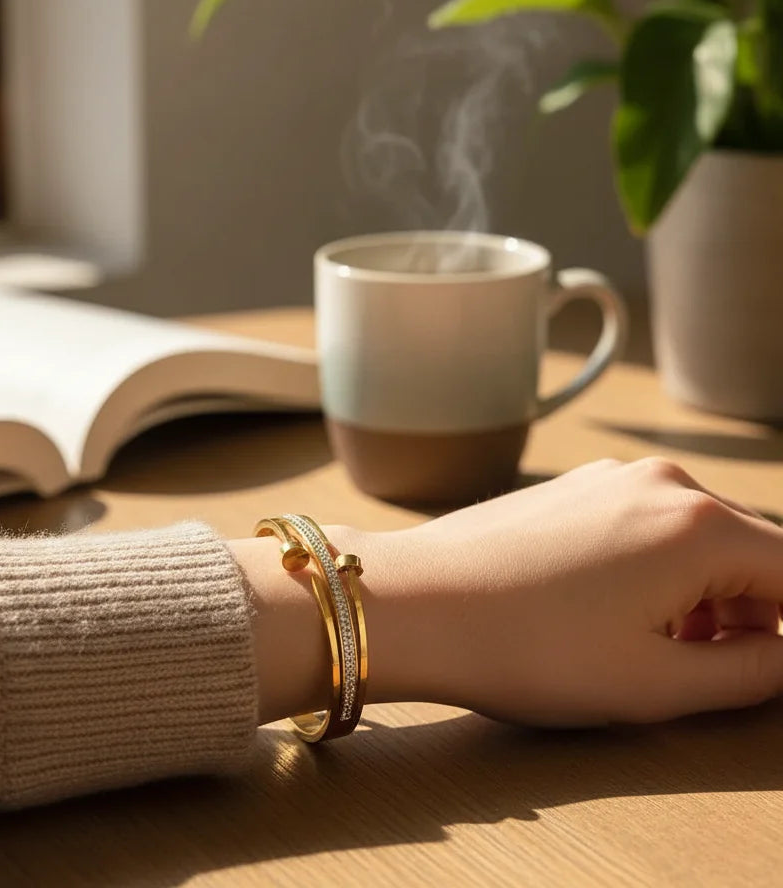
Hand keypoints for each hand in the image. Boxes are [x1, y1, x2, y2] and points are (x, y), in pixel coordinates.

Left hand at [362, 457, 782, 725]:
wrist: (414, 604)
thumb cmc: (527, 649)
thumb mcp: (656, 684)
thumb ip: (753, 672)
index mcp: (699, 525)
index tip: (771, 664)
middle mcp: (662, 483)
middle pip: (752, 551)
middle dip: (754, 613)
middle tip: (714, 671)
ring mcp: (609, 477)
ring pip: (697, 537)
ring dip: (705, 594)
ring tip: (659, 651)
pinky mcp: (571, 487)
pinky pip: (646, 525)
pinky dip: (657, 569)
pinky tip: (614, 613)